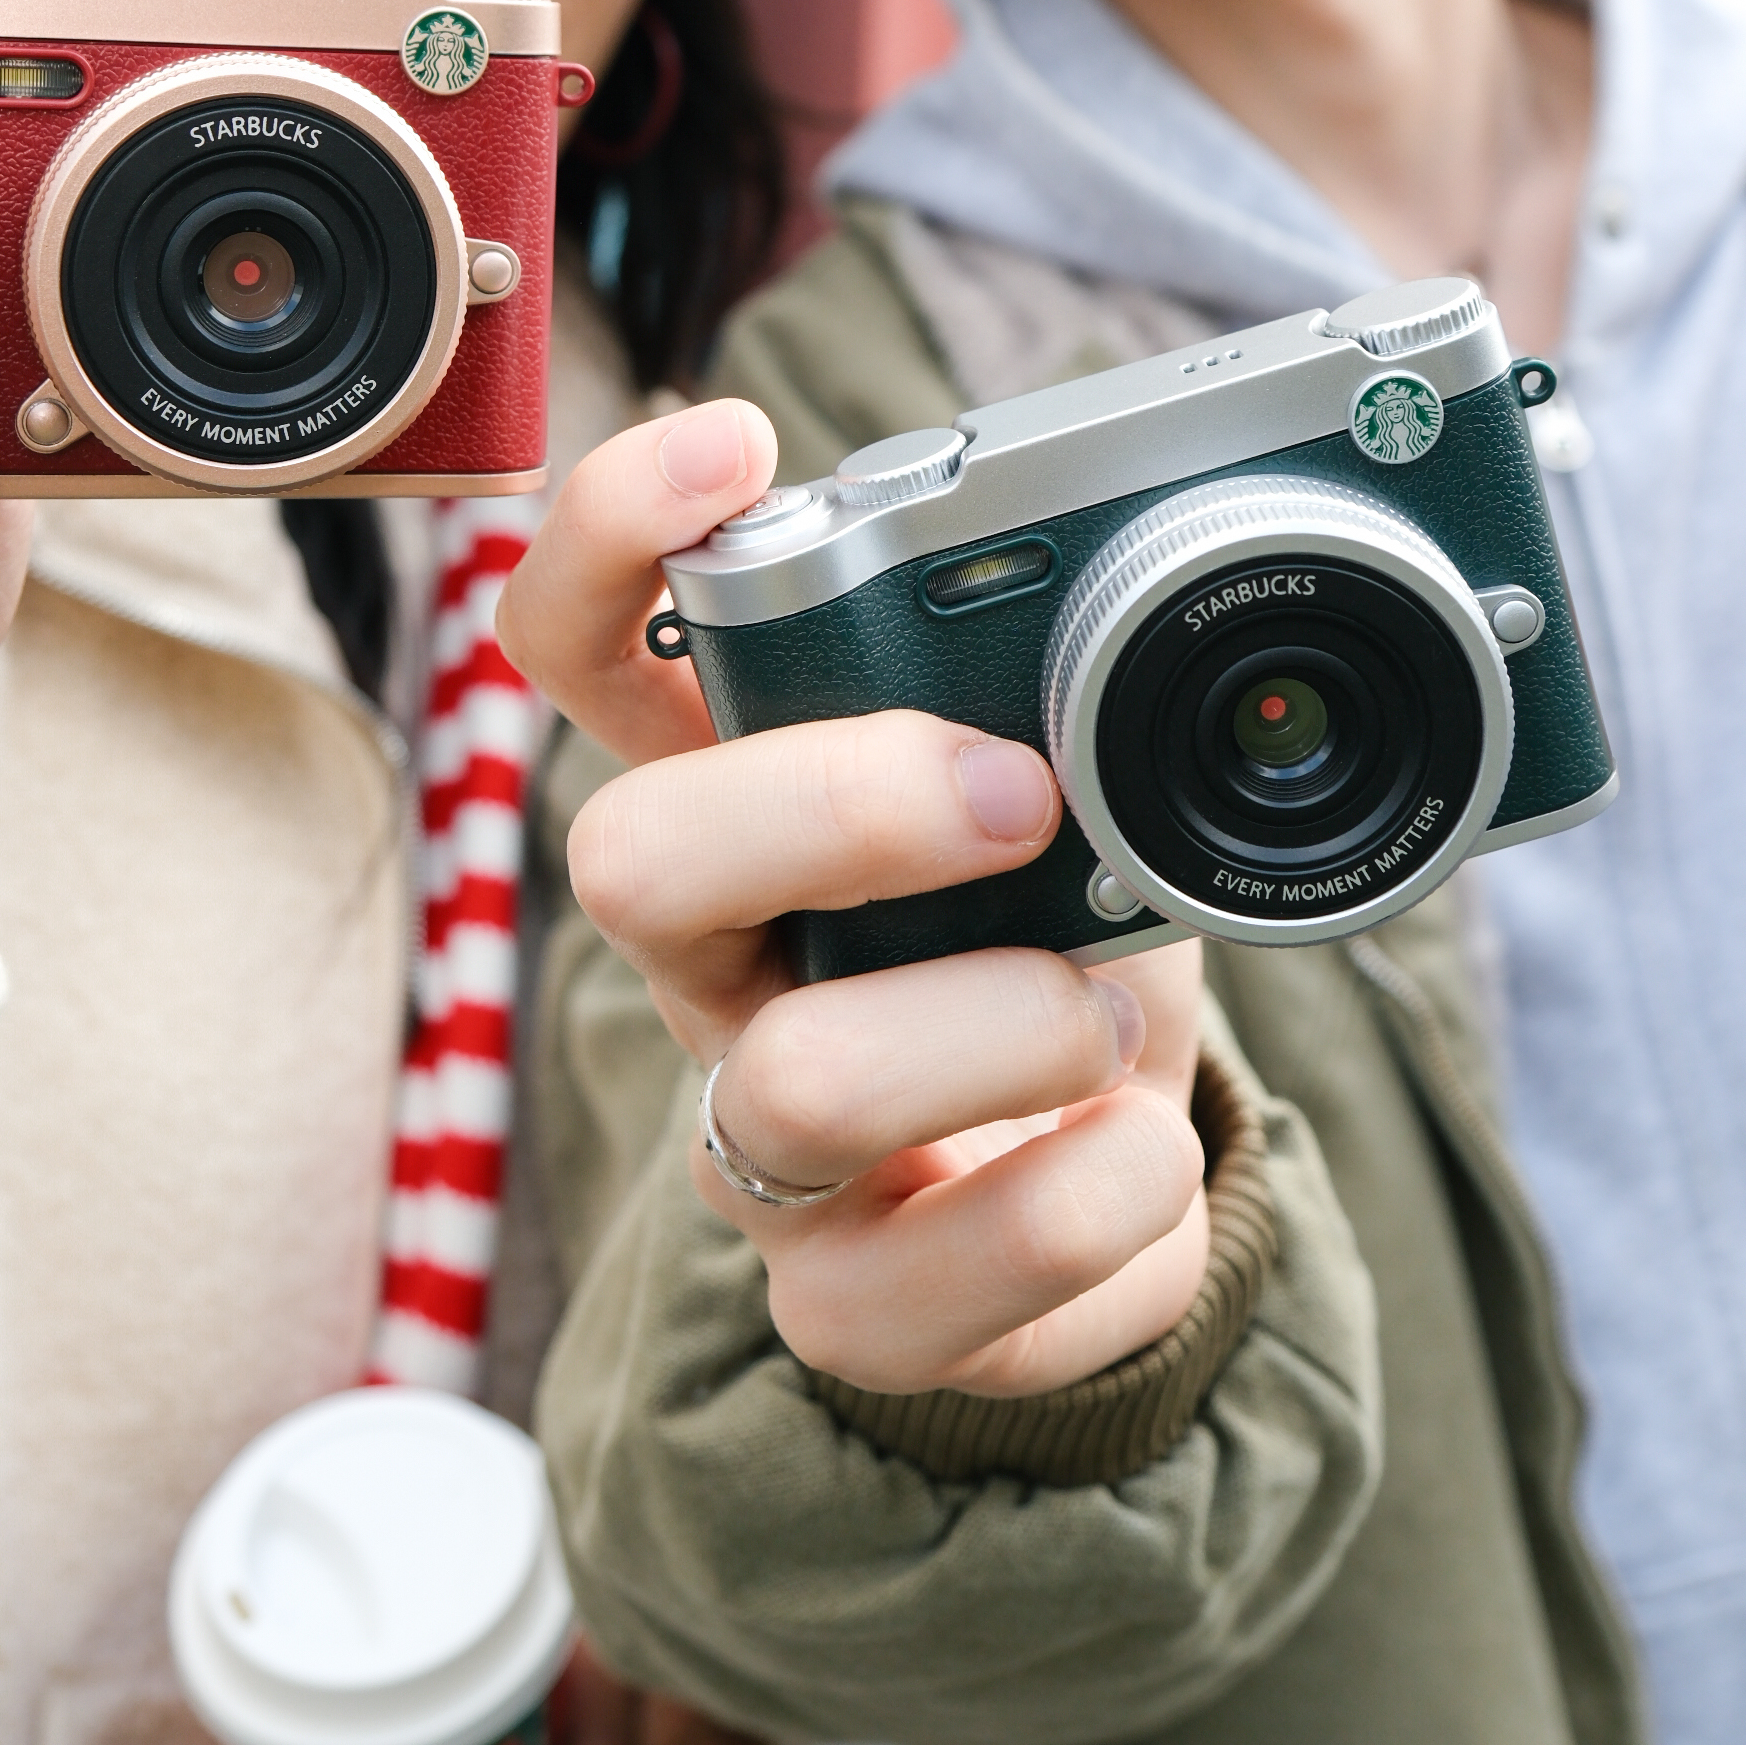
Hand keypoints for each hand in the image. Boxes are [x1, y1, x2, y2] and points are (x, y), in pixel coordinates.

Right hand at [502, 406, 1208, 1399]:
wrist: (1115, 1170)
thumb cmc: (1066, 935)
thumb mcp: (1075, 781)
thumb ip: (1073, 675)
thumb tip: (1163, 539)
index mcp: (741, 794)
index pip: (582, 644)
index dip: (611, 537)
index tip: (735, 445)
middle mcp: (710, 961)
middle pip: (629, 860)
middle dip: (841, 806)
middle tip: (1024, 794)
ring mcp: (762, 1141)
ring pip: (797, 1084)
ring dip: (1010, 1025)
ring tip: (1114, 1013)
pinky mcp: (853, 1299)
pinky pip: (929, 1288)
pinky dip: (1094, 1203)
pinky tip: (1137, 1152)